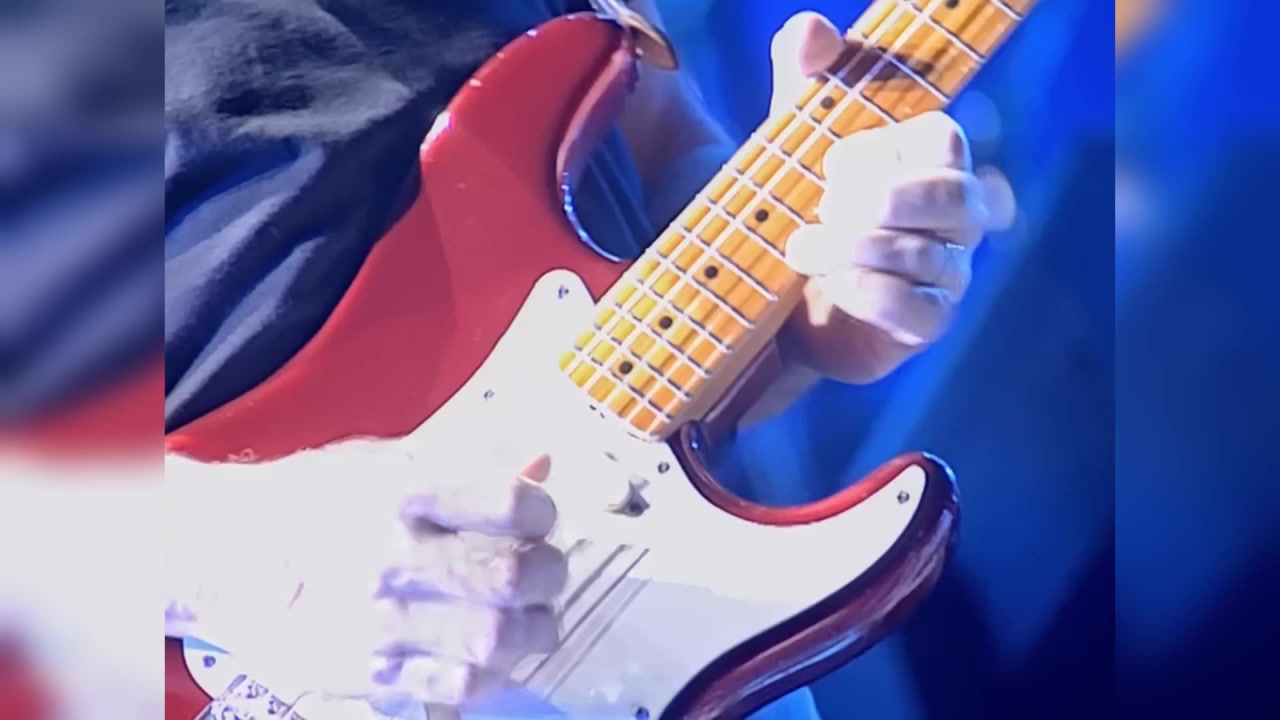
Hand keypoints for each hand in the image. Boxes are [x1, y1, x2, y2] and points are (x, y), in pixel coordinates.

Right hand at [172, 445, 567, 708]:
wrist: (225, 554)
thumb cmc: (312, 500)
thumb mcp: (385, 461)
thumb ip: (467, 463)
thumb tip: (540, 464)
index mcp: (403, 491)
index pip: (511, 504)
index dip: (543, 514)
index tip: (540, 521)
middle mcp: (393, 556)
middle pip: (512, 574)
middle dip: (548, 576)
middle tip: (545, 574)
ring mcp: (379, 621)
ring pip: (494, 638)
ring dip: (531, 632)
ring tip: (529, 622)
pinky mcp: (368, 674)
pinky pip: (456, 686)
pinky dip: (490, 675)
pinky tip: (489, 656)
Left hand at [769, 12, 1014, 382]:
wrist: (772, 301)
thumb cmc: (799, 209)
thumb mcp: (792, 138)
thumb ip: (802, 79)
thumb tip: (812, 27)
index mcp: (931, 162)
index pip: (942, 137)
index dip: (881, 150)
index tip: (827, 166)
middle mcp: (955, 217)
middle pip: (957, 196)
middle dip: (883, 200)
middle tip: (822, 209)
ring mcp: (946, 274)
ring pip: (929, 255)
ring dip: (854, 248)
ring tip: (801, 248)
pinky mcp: (922, 325)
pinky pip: (919, 309)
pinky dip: (870, 293)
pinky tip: (833, 284)